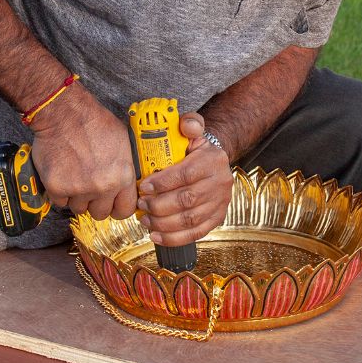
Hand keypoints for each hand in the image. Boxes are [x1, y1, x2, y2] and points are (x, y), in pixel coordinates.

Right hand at [27, 84, 136, 220]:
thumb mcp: (123, 142)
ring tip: (75, 176)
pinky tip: (63, 174)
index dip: (117, 208)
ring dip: (77, 197)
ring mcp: (79, 189)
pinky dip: (60, 192)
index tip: (112, 204)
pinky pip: (60, 202)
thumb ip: (126, 167)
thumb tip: (129, 184)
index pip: (125, 210)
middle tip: (90, 186)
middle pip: (100, 213)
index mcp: (122, 176)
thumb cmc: (93, 122)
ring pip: (79, 209)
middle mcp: (102, 186)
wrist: (64, 113)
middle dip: (95, 203)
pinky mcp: (57, 188)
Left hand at [135, 112, 232, 246]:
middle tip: (141, 204)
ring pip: (190, 219)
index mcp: (213, 161)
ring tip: (144, 220)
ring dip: (163, 223)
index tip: (143, 187)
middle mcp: (220, 183)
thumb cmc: (195, 147)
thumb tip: (187, 125)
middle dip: (159, 205)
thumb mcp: (192, 130)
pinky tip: (155, 236)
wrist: (213, 162)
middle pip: (187, 200)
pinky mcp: (216, 218)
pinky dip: (174, 238)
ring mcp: (220, 203)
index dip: (163, 183)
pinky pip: (195, 233)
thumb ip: (189, 123)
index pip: (186, 174)